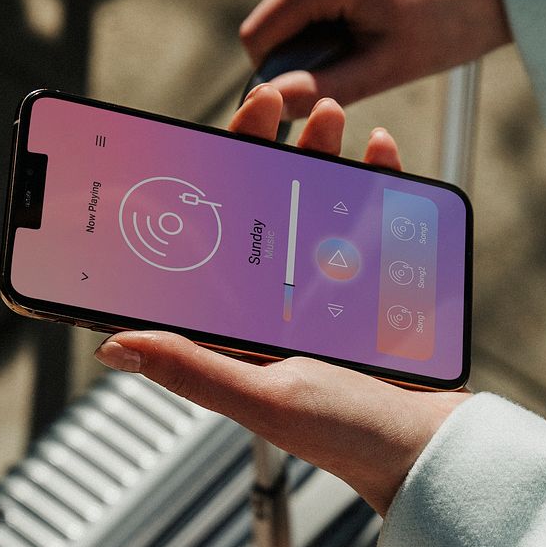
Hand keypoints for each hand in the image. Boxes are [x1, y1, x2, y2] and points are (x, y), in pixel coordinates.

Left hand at [95, 85, 469, 514]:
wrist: (430, 447)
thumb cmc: (349, 435)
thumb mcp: (265, 399)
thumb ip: (196, 370)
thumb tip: (115, 344)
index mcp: (248, 320)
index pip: (216, 234)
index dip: (207, 180)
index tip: (206, 134)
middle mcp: (285, 296)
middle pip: (268, 202)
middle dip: (267, 145)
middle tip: (272, 99)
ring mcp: (335, 284)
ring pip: (321, 199)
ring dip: (322, 150)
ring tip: (327, 113)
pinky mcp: (381, 280)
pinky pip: (377, 218)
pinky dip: (380, 179)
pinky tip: (379, 150)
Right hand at [240, 0, 510, 118]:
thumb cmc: (459, 18)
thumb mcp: (388, 64)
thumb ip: (324, 86)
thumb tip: (273, 101)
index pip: (260, 33)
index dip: (280, 69)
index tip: (319, 80)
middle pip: (285, 6)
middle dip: (315, 35)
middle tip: (371, 45)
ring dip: (334, 8)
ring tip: (389, 14)